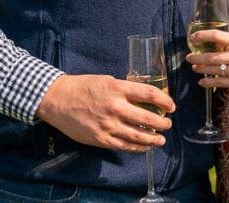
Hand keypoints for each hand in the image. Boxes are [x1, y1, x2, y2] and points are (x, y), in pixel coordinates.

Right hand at [35, 74, 174, 151]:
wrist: (58, 100)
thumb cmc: (83, 87)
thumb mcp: (107, 81)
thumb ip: (125, 90)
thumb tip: (146, 99)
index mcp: (117, 88)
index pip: (149, 94)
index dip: (165, 100)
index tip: (171, 106)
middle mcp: (115, 107)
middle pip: (148, 118)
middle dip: (163, 123)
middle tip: (168, 124)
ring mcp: (108, 125)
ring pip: (138, 135)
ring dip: (154, 139)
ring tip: (161, 139)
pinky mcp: (101, 139)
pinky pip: (125, 145)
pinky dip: (138, 147)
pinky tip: (145, 146)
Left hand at [187, 30, 228, 94]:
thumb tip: (216, 47)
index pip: (217, 36)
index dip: (202, 36)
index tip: (192, 37)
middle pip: (212, 55)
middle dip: (198, 57)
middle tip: (188, 58)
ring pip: (215, 69)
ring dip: (202, 69)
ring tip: (194, 68)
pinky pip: (221, 83)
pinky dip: (209, 82)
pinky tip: (203, 82)